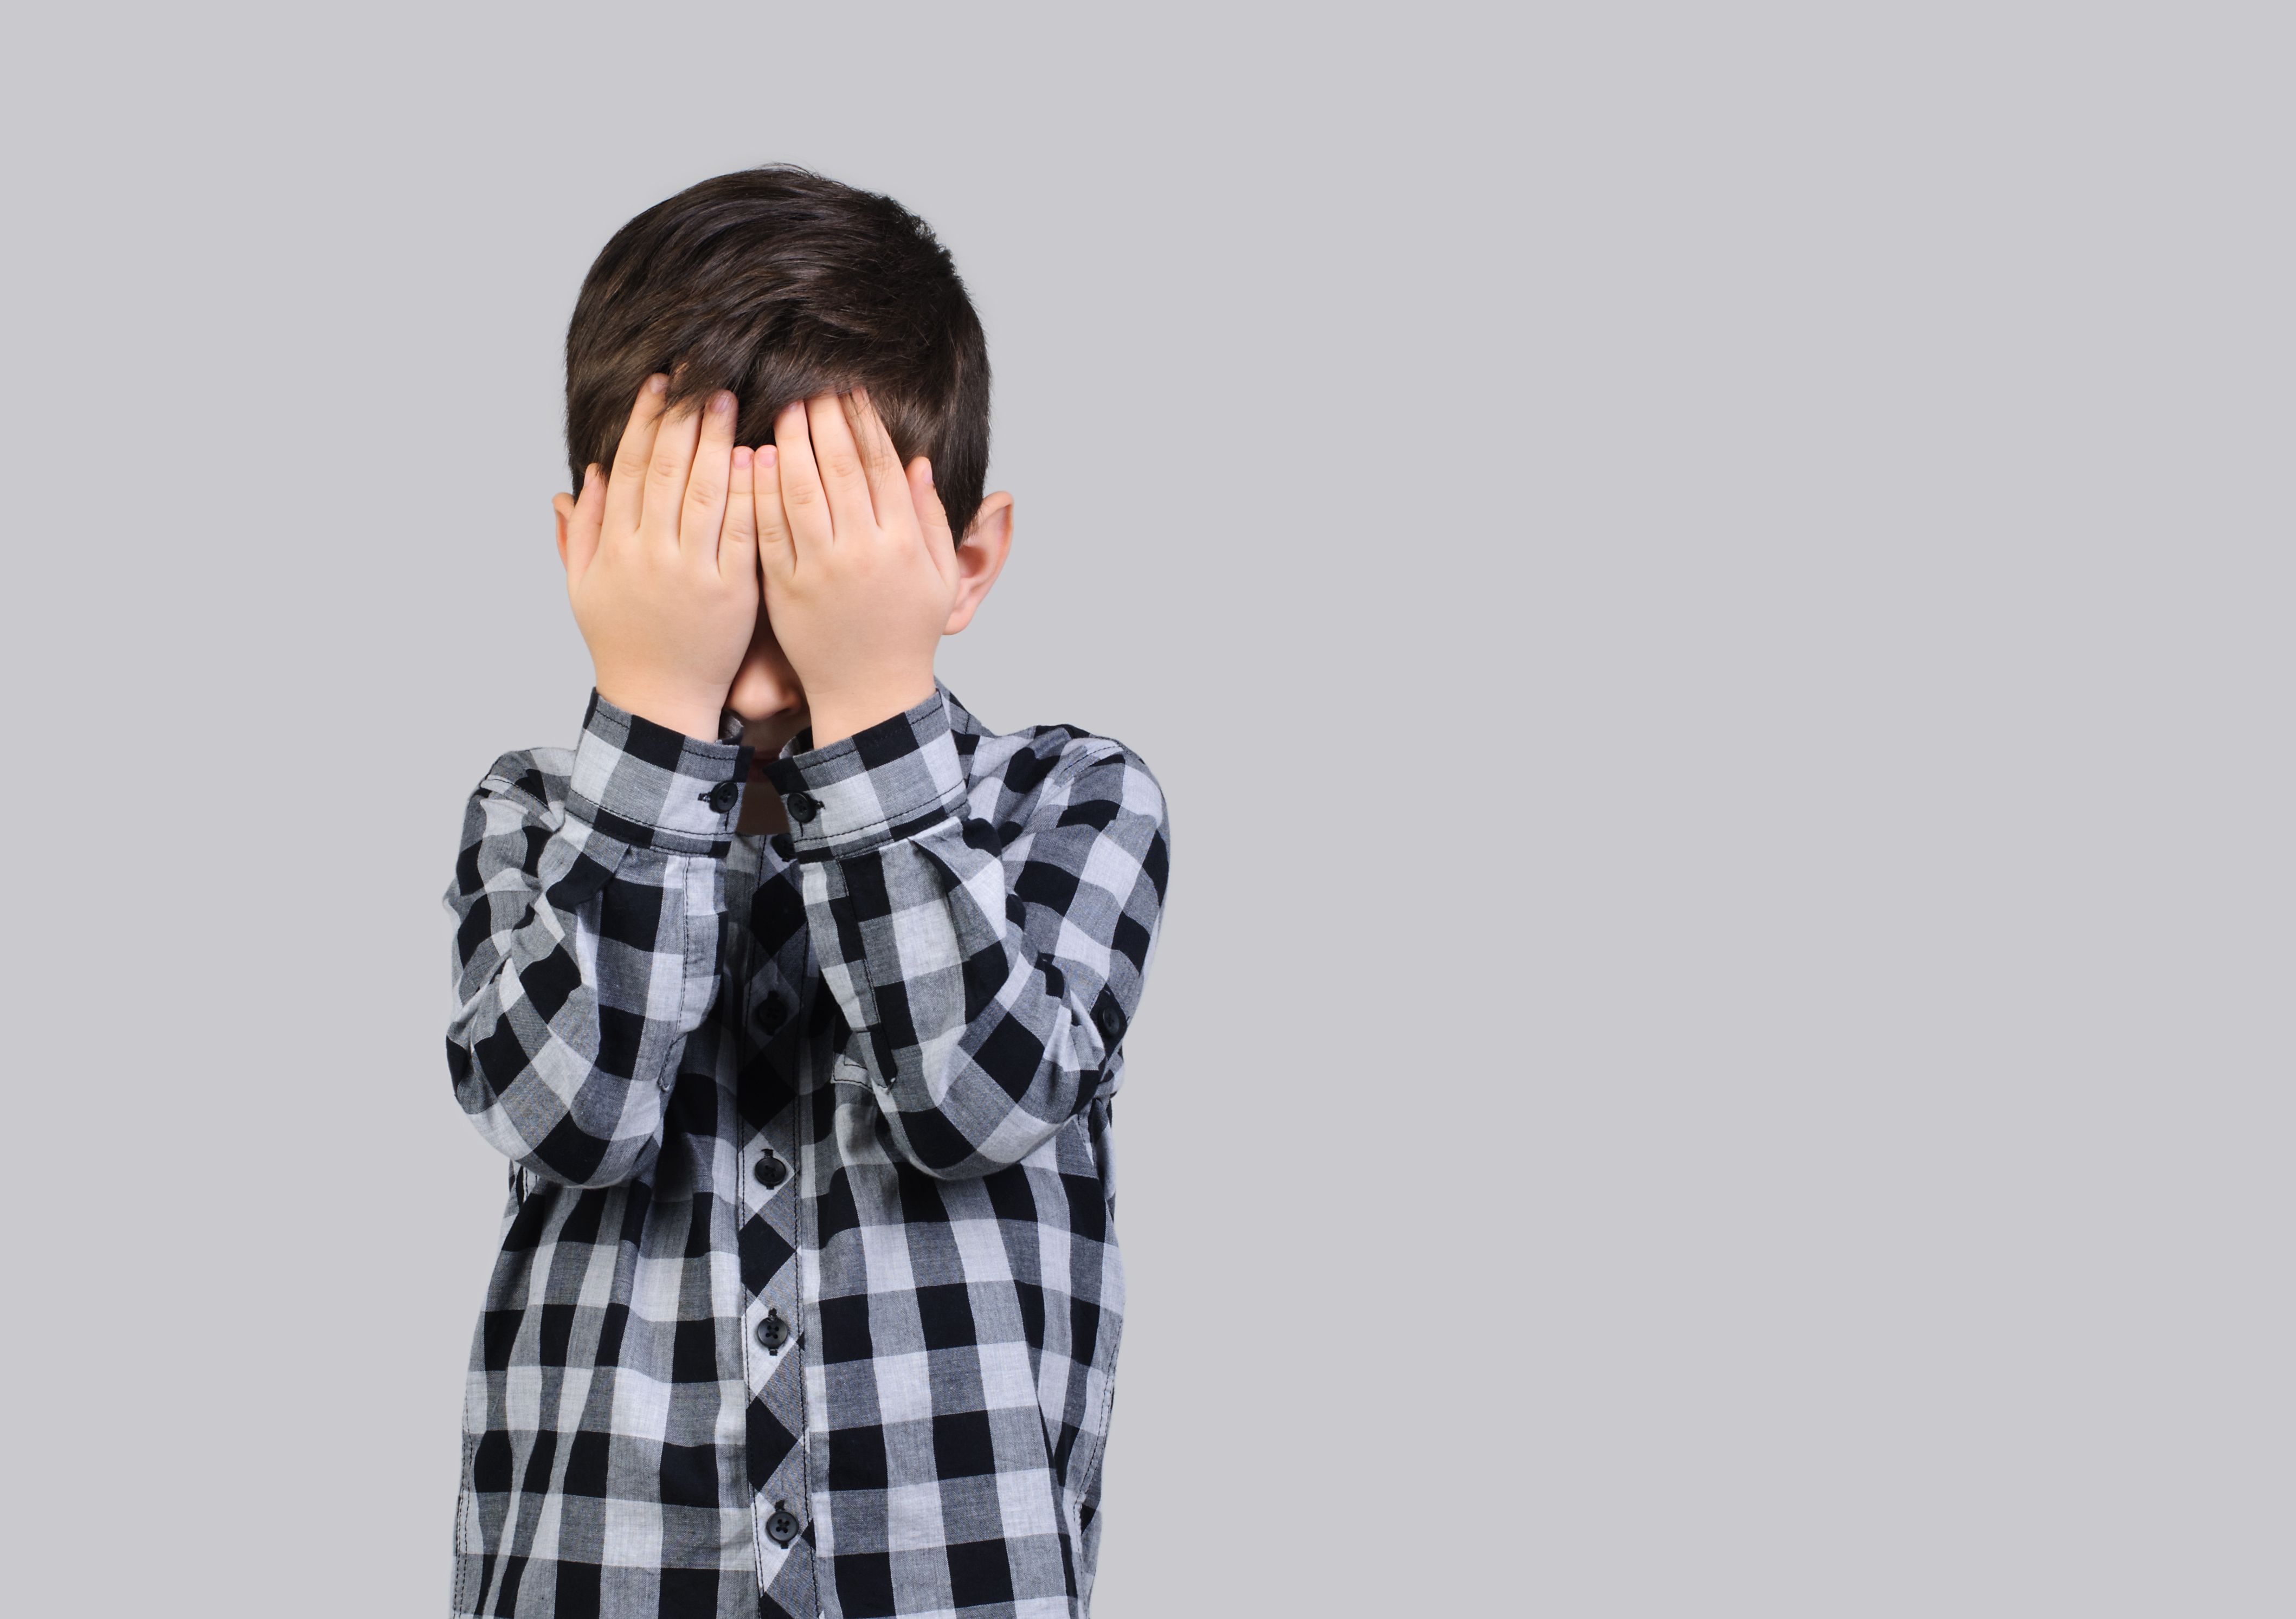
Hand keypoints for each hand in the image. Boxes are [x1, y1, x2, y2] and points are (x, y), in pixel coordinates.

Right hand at [554, 374, 760, 739]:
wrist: (658, 700)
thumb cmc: (621, 642)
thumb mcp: (584, 589)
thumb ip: (582, 534)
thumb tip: (579, 480)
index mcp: (615, 547)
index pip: (628, 468)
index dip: (643, 421)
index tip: (659, 384)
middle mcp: (649, 554)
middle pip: (666, 470)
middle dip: (682, 418)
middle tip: (701, 376)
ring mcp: (692, 572)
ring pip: (704, 494)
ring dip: (716, 442)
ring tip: (729, 401)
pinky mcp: (732, 591)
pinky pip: (742, 533)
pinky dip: (749, 493)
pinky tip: (757, 457)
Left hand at [752, 388, 959, 746]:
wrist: (870, 692)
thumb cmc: (908, 631)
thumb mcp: (940, 578)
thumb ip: (932, 519)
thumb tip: (919, 463)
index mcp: (902, 544)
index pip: (882, 466)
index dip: (865, 422)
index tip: (851, 389)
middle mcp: (862, 552)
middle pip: (840, 468)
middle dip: (824, 418)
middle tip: (810, 383)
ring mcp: (821, 570)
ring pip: (800, 491)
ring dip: (790, 442)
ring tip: (783, 406)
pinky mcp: (786, 588)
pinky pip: (768, 529)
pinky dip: (761, 490)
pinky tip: (755, 456)